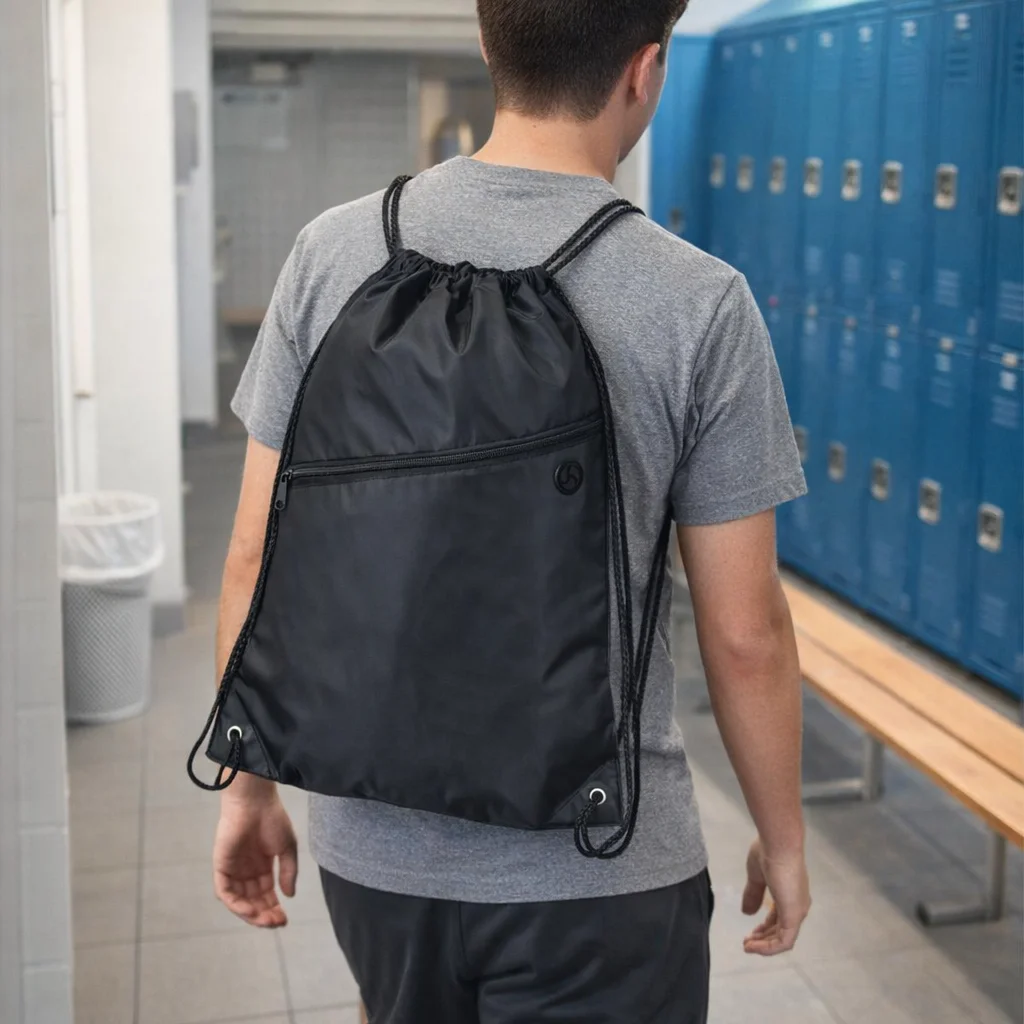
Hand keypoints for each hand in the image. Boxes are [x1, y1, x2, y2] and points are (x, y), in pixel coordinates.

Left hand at [213, 780, 297, 927]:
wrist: (255, 802)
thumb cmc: (273, 819)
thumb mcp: (287, 848)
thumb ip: (288, 871)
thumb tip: (289, 895)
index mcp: (262, 866)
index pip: (266, 894)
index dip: (274, 908)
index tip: (285, 920)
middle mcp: (246, 871)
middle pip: (253, 901)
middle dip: (264, 914)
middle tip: (277, 923)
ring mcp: (233, 870)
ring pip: (239, 901)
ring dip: (251, 913)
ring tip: (266, 920)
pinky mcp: (221, 867)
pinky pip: (225, 892)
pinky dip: (236, 904)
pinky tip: (250, 910)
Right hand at [741, 837, 809, 954]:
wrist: (778, 845)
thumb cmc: (767, 854)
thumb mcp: (756, 876)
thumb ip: (753, 895)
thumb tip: (747, 912)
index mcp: (790, 895)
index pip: (779, 918)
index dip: (764, 928)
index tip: (749, 932)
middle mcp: (797, 906)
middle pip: (780, 930)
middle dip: (762, 939)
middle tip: (746, 943)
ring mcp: (797, 912)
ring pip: (782, 939)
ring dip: (764, 945)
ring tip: (747, 947)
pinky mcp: (794, 916)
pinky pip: (784, 941)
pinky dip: (769, 948)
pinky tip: (754, 947)